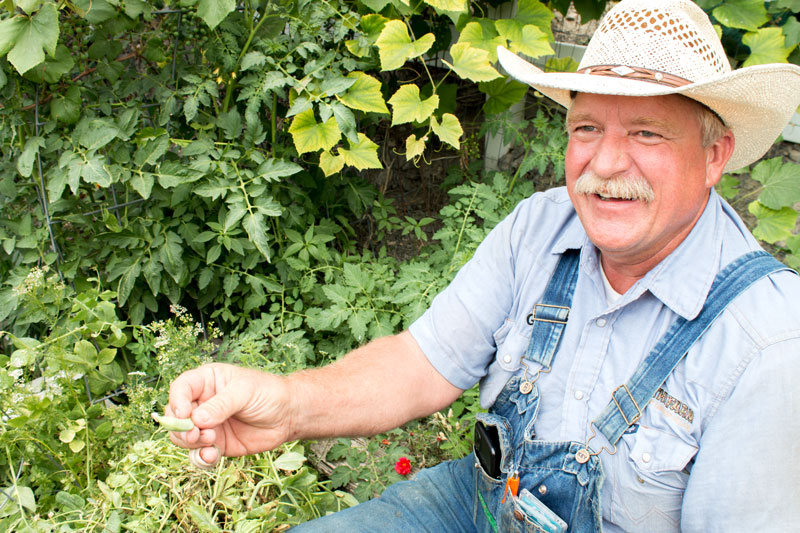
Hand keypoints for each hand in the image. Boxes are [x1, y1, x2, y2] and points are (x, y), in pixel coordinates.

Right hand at [166, 363, 292, 464]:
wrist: (288, 415)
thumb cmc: (267, 393)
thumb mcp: (245, 392)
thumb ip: (221, 404)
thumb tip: (197, 419)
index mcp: (206, 381)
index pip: (180, 388)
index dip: (177, 401)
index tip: (184, 414)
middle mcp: (202, 403)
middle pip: (175, 416)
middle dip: (181, 427)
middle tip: (196, 434)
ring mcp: (207, 425)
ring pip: (183, 437)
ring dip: (191, 443)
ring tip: (210, 441)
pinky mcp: (216, 444)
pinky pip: (198, 454)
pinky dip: (201, 457)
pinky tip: (213, 456)